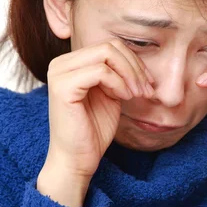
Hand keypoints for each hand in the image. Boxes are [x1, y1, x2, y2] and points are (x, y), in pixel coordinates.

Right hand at [44, 39, 154, 180]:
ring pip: (106, 53)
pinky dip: (119, 83)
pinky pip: (100, 71)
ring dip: (130, 74)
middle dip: (134, 67)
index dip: (134, 62)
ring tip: (137, 95)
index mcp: (70, 63)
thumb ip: (118, 73)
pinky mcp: (62, 86)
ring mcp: (59, 73)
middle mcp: (60, 63)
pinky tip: (124, 98)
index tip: (148, 84)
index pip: (109, 46)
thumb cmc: (93, 130)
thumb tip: (139, 59)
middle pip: (109, 46)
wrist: (77, 159)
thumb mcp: (110, 94)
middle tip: (146, 90)